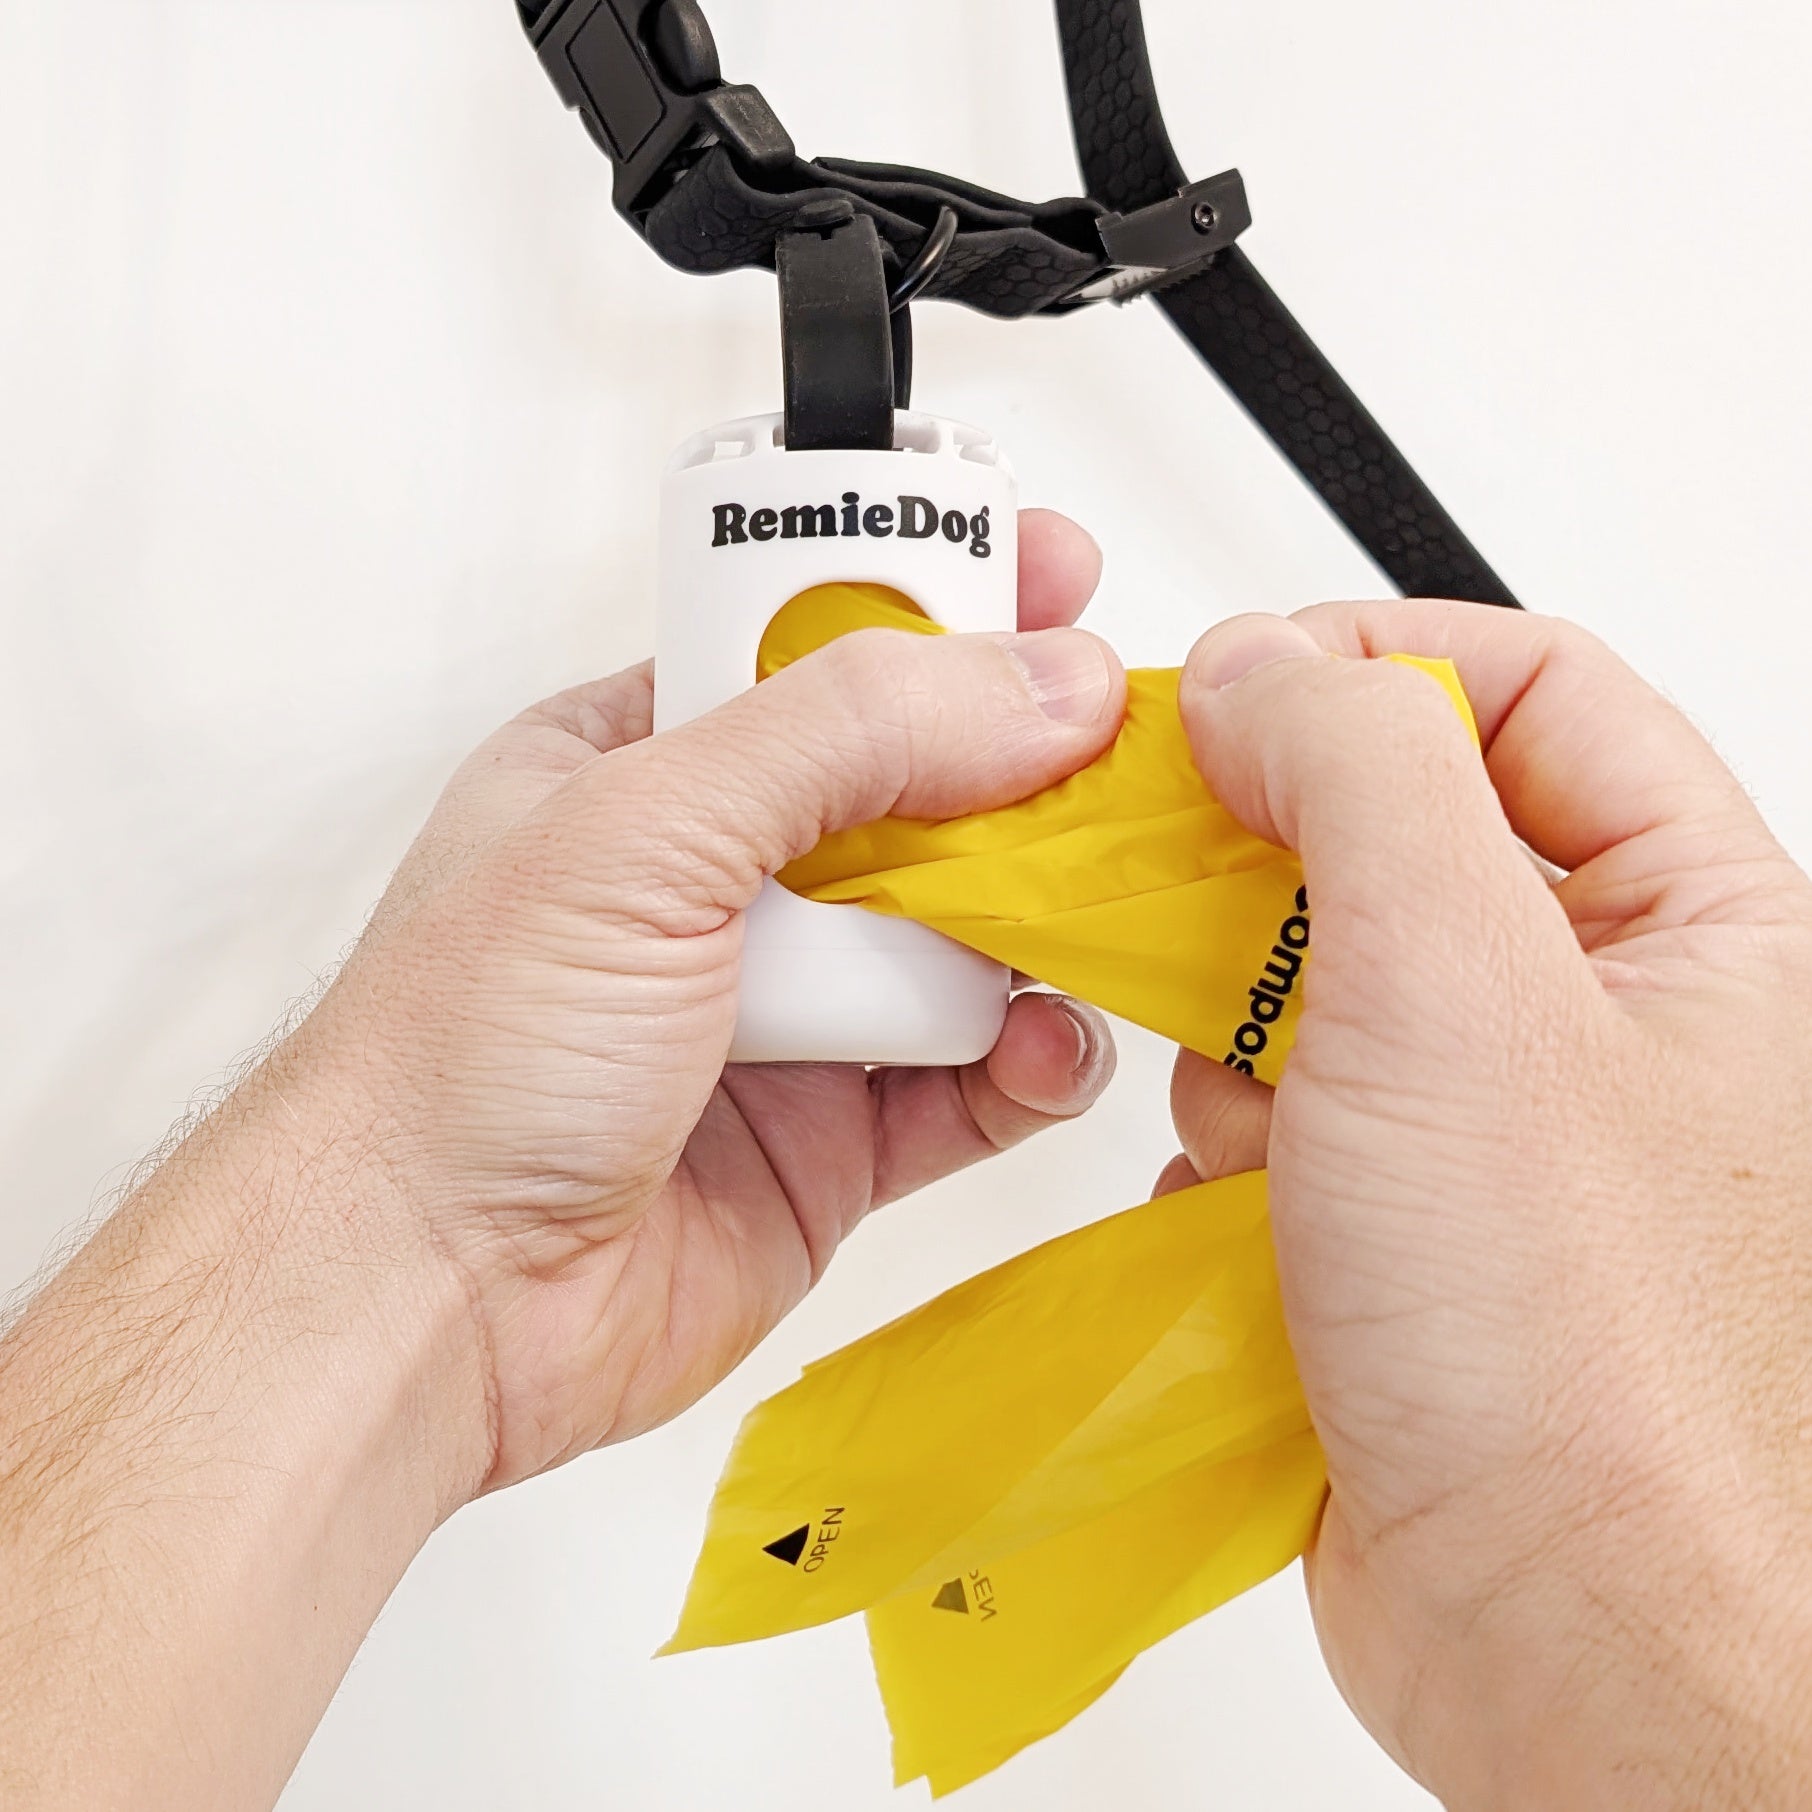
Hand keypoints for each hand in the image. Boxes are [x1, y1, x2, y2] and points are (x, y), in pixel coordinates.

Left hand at [283, 510, 1124, 1490]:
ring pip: (974, 937)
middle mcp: (726, 882)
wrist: (422, 1309)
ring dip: (1042, 924)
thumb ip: (846, 736)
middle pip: (924, 789)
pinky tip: (1043, 1050)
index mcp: (648, 765)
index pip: (825, 647)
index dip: (941, 607)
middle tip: (1126, 750)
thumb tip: (1032, 684)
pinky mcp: (842, 1137)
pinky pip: (982, 1079)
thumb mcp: (643, 833)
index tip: (1054, 578)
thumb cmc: (458, 1066)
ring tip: (1094, 911)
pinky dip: (1033, 1062)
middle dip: (1028, 771)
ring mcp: (792, 1012)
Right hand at [1166, 603, 1811, 1808]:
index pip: (1532, 689)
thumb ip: (1358, 775)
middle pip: (1399, 822)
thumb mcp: (1459, 989)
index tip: (1231, 698)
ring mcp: (1494, 1116)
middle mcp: (1602, 1006)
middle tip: (1188, 887)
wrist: (1556, 1638)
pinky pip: (1276, 1095)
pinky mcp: (1399, 1213)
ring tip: (1262, 1111)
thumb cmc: (1576, 1347)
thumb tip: (1258, 668)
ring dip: (1243, 1020)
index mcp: (1693, 919)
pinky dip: (1234, 1127)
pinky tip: (1251, 1203)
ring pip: (1312, 966)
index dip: (1372, 665)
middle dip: (1273, 862)